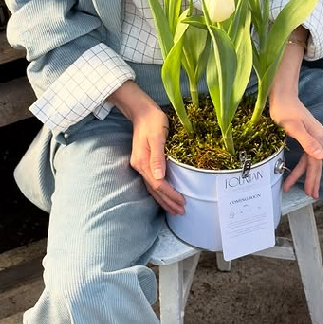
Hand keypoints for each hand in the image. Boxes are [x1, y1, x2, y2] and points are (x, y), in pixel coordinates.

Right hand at [112, 83, 185, 214]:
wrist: (141, 111)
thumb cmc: (153, 121)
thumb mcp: (157, 136)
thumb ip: (158, 157)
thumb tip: (160, 177)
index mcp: (143, 162)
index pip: (158, 184)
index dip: (171, 195)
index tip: (183, 202)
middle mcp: (139, 166)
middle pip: (154, 190)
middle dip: (168, 202)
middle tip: (181, 211)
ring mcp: (140, 164)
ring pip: (152, 188)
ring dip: (163, 199)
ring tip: (173, 209)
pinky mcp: (142, 162)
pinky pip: (150, 182)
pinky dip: (158, 191)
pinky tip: (164, 195)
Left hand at [268, 92, 322, 198]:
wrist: (283, 94)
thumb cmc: (284, 109)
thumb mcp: (293, 126)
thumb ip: (306, 141)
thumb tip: (321, 157)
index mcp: (317, 137)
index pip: (315, 163)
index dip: (312, 179)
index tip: (309, 192)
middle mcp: (318, 137)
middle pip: (316, 163)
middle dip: (313, 180)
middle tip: (311, 195)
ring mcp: (314, 136)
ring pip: (311, 159)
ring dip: (306, 173)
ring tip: (304, 188)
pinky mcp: (308, 134)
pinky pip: (311, 153)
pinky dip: (311, 162)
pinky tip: (321, 166)